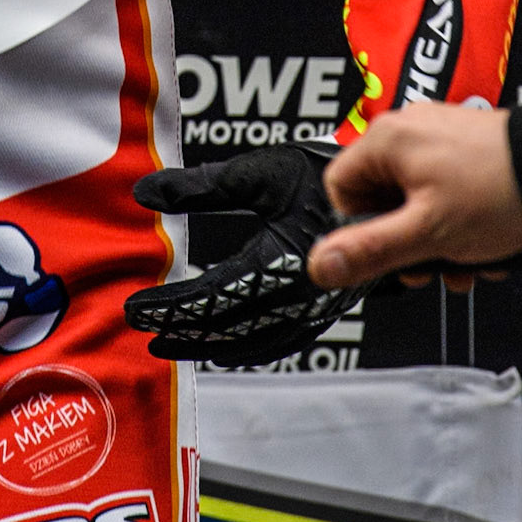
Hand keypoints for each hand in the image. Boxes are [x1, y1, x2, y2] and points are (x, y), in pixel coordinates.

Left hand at [126, 145, 358, 367]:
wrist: (385, 188)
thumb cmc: (322, 176)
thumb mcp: (257, 173)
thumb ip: (199, 186)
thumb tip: (145, 193)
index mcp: (278, 264)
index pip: (210, 297)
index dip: (171, 307)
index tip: (136, 308)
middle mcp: (297, 297)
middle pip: (228, 327)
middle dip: (182, 330)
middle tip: (143, 328)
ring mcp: (313, 310)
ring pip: (253, 342)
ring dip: (210, 346)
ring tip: (172, 344)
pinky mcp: (323, 310)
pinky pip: (279, 341)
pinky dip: (246, 348)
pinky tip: (225, 346)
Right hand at [307, 104, 521, 292]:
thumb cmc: (499, 192)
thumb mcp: (426, 233)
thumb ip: (369, 250)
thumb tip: (319, 264)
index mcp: (385, 140)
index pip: (339, 188)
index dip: (359, 228)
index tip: (387, 250)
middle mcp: (406, 128)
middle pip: (380, 196)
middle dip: (405, 240)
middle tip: (429, 264)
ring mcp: (437, 134)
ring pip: (414, 196)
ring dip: (435, 237)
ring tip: (464, 260)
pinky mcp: (464, 143)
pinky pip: (442, 186)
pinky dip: (456, 217)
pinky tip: (480, 241)